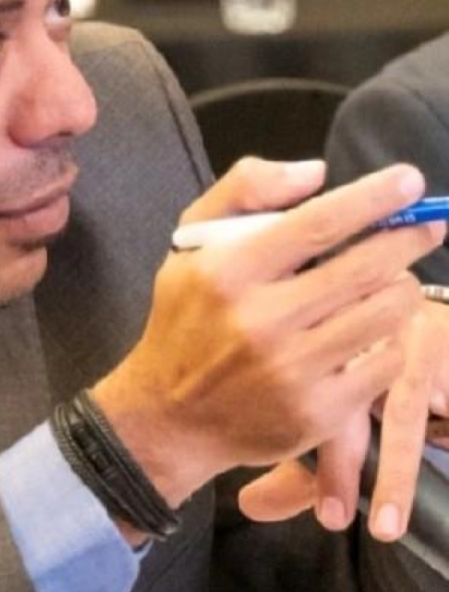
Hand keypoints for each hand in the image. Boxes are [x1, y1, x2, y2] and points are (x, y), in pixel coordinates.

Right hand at [90, 158, 444, 521]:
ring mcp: (291, 371)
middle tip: (427, 225)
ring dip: (400, 289)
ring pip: (385, 313)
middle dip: (409, 239)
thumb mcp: (188, 245)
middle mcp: (259, 322)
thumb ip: (243, 191)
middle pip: (366, 267)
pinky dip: (389, 341)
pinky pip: (386, 364)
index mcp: (226, 273)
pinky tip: (372, 332)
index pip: (318, 224)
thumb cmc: (186, 321)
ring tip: (390, 281)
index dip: (374, 198)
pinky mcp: (316, 413)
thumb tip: (317, 173)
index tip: (410, 181)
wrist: (169, 418)